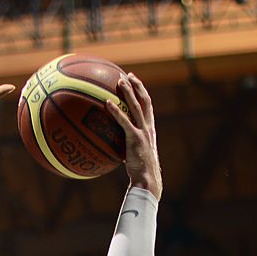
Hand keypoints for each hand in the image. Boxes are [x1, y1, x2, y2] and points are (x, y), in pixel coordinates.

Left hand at [106, 73, 161, 198]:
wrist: (148, 180)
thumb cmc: (141, 172)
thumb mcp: (134, 156)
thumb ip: (127, 147)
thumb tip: (112, 146)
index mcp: (150, 130)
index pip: (147, 106)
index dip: (142, 92)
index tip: (134, 82)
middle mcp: (148, 128)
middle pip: (144, 101)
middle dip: (137, 86)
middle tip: (127, 75)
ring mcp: (143, 132)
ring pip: (136, 107)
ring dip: (128, 92)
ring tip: (119, 81)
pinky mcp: (136, 139)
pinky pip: (124, 122)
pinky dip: (116, 111)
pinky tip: (106, 103)